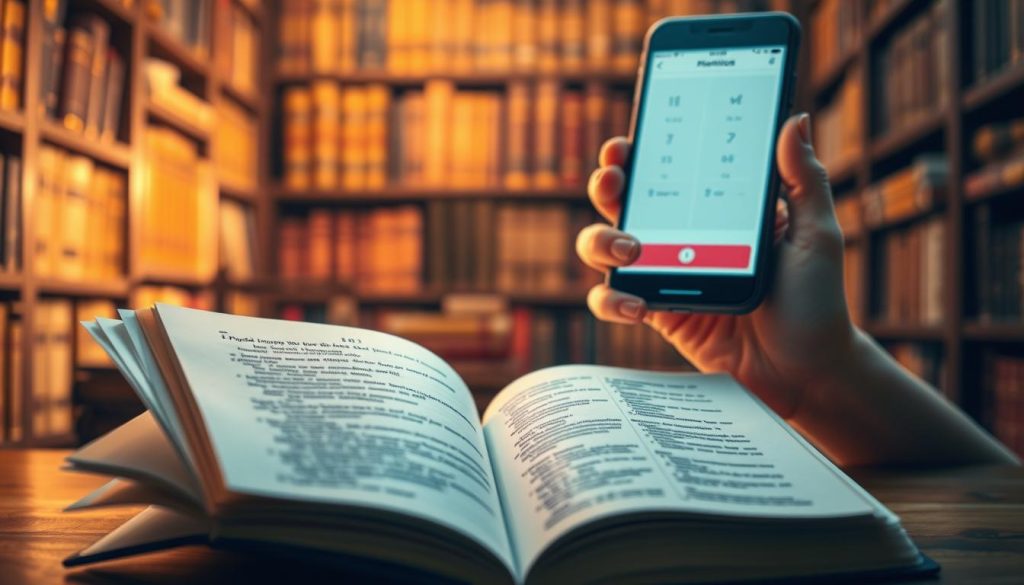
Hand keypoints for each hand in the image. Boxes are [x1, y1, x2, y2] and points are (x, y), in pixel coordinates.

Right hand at [576, 113, 854, 418]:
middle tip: (614, 185)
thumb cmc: (816, 301)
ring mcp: (664, 274)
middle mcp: (680, 235)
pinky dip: (611, 300)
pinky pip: (612, 301)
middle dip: (607, 184)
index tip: (626, 145)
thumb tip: (795, 119)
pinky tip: (636, 306)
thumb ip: (803, 179)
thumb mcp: (816, 235)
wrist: (805, 371)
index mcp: (714, 208)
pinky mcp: (656, 313)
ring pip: (604, 246)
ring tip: (631, 252)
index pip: (667, 168)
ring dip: (601, 240)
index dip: (636, 151)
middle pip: (623, 199)